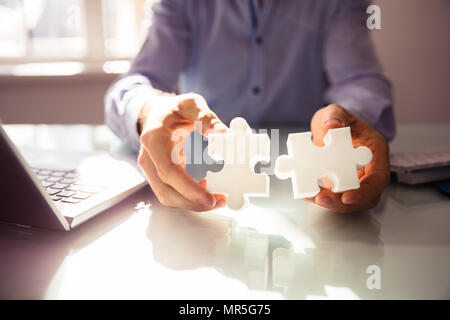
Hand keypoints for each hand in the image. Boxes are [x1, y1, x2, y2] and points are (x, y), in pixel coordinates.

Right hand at [138, 92, 226, 210]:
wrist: (157, 113)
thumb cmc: (174, 109)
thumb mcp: (191, 104)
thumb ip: (207, 118)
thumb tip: (223, 134)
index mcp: (154, 138)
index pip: (168, 171)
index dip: (188, 188)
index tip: (208, 198)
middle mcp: (148, 157)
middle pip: (166, 191)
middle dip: (193, 202)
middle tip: (219, 201)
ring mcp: (151, 169)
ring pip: (168, 196)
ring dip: (193, 203)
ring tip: (218, 199)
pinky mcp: (159, 176)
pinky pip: (173, 192)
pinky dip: (190, 197)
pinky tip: (209, 192)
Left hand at [304, 104, 389, 212]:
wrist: (331, 127)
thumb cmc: (338, 120)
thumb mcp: (336, 111)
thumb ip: (335, 115)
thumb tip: (331, 125)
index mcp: (375, 152)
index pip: (379, 178)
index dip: (366, 191)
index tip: (347, 197)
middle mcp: (369, 170)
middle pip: (366, 196)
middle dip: (344, 202)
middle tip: (322, 199)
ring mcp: (355, 180)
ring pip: (350, 201)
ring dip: (331, 203)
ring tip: (312, 197)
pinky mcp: (340, 185)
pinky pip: (334, 197)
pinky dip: (320, 198)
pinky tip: (306, 193)